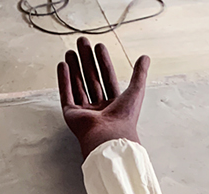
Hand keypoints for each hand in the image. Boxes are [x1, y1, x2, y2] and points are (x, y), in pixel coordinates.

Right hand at [56, 37, 149, 157]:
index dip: (103, 61)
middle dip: (86, 60)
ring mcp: (83, 112)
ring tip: (70, 51)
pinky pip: (66, 94)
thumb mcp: (136, 90)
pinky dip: (64, 80)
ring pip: (77, 85)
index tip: (98, 46)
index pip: (107, 78)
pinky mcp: (71, 115)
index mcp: (113, 104)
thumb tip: (145, 57)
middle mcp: (98, 108)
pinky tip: (63, 66)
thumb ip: (139, 73)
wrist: (109, 136)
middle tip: (82, 43)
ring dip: (74, 67)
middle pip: (90, 78)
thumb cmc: (124, 118)